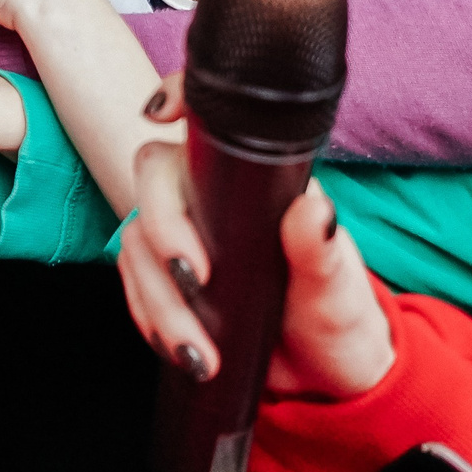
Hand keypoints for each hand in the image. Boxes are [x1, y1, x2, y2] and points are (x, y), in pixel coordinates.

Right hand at [116, 75, 393, 395]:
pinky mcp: (166, 280)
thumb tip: (313, 210)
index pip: (207, 124)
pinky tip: (179, 348)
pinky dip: (149, 318)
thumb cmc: (338, 317)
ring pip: (137, 242)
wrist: (323, 376)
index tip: (160, 113)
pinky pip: (133, 285)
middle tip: (193, 279)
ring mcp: (185, 237)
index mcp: (256, 182)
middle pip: (154, 180)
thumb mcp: (336, 288)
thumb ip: (319, 250)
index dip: (176, 95)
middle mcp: (212, 198)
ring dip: (159, 299)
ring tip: (199, 351)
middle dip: (163, 229)